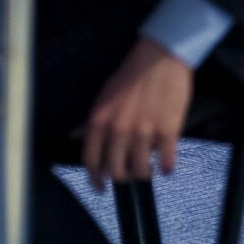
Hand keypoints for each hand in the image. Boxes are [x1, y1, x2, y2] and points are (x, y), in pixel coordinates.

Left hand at [80, 38, 191, 188]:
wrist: (161, 57)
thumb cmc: (131, 75)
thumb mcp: (104, 96)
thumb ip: (92, 120)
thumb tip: (76, 136)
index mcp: (100, 122)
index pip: (91, 162)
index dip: (95, 180)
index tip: (102, 186)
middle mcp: (119, 130)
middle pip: (116, 171)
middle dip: (123, 177)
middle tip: (130, 173)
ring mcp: (143, 132)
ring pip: (141, 170)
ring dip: (145, 173)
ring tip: (150, 168)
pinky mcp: (167, 130)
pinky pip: (166, 161)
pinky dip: (167, 168)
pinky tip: (167, 166)